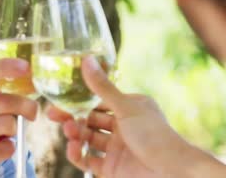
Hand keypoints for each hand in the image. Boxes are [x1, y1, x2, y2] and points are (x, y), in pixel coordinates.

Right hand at [0, 58, 37, 177]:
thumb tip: (14, 87)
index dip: (5, 67)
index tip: (26, 66)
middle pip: (4, 102)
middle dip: (26, 106)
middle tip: (33, 112)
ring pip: (8, 125)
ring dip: (13, 132)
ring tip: (2, 136)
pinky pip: (6, 148)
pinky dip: (8, 149)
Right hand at [47, 56, 225, 177]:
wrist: (172, 172)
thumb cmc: (155, 135)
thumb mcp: (125, 107)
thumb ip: (102, 86)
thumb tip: (86, 59)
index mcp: (130, 109)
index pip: (99, 101)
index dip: (79, 99)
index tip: (60, 97)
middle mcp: (123, 128)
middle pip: (90, 120)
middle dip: (72, 117)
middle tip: (53, 114)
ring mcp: (117, 150)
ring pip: (88, 139)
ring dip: (75, 135)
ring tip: (69, 132)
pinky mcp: (112, 169)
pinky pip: (89, 161)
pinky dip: (78, 155)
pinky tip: (73, 149)